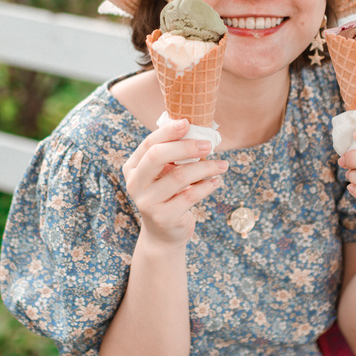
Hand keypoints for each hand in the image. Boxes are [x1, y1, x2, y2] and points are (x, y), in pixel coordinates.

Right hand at [123, 118, 227, 246]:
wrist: (163, 234)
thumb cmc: (167, 195)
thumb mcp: (163, 174)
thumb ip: (172, 155)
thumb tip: (198, 130)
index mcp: (132, 168)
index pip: (149, 144)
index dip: (168, 131)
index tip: (187, 122)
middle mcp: (135, 184)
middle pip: (158, 156)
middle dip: (186, 146)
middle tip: (209, 145)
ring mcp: (147, 202)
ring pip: (179, 176)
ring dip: (205, 168)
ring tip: (222, 165)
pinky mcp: (164, 217)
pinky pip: (190, 196)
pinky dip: (207, 186)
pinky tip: (216, 182)